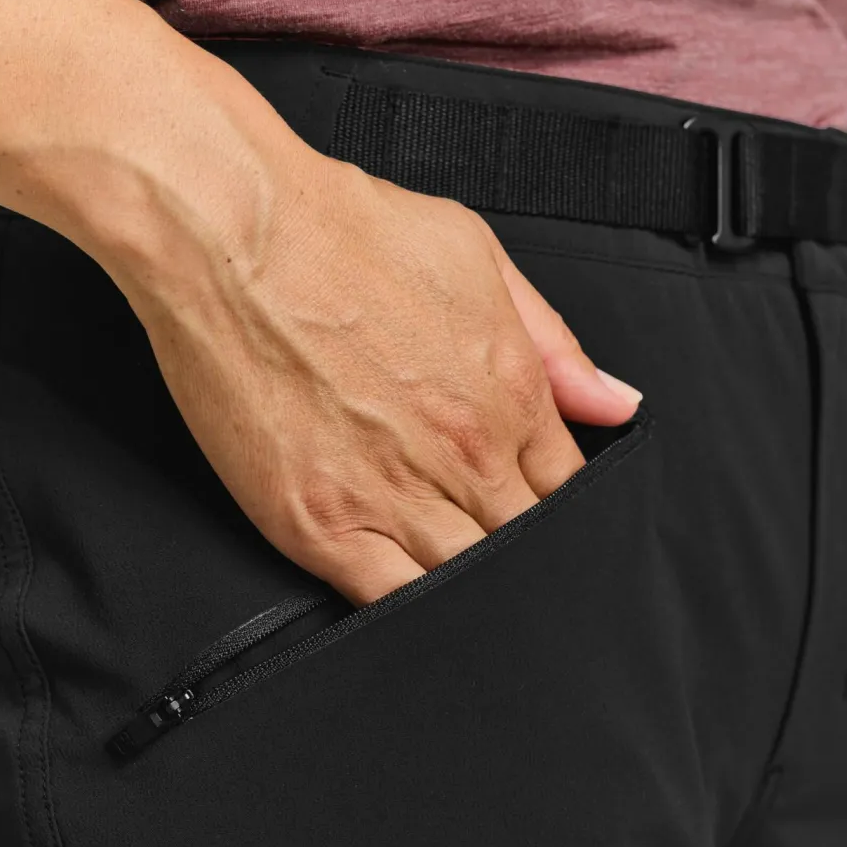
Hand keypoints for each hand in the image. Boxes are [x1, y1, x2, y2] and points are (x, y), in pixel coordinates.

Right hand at [131, 151, 640, 603]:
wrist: (229, 235)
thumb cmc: (341, 233)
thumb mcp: (476, 258)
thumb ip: (554, 344)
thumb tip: (617, 402)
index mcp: (507, 394)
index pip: (568, 490)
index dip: (558, 508)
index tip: (536, 509)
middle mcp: (462, 454)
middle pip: (524, 545)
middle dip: (522, 553)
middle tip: (496, 546)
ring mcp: (390, 496)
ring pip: (468, 582)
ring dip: (473, 586)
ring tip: (462, 582)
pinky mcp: (320, 526)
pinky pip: (391, 603)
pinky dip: (415, 612)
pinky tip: (417, 605)